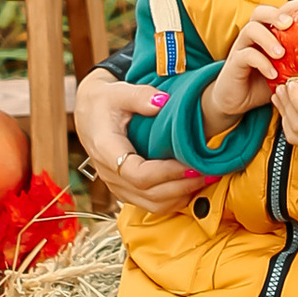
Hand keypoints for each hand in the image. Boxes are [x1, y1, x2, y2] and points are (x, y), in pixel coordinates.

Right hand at [72, 64, 202, 211]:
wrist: (89, 115)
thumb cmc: (104, 102)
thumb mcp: (118, 92)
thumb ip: (139, 96)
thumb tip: (162, 102)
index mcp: (107, 150)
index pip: (138, 174)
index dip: (167, 173)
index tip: (191, 164)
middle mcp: (110, 174)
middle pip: (149, 194)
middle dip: (182, 186)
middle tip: (208, 172)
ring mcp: (117, 186)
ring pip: (152, 204)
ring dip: (181, 196)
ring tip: (204, 179)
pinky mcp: (126, 190)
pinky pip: (151, 204)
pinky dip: (174, 199)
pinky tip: (190, 185)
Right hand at [202, 9, 297, 134]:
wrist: (236, 101)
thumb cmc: (264, 82)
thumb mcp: (288, 71)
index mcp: (270, 32)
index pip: (284, 10)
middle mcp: (255, 35)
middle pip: (261, 12)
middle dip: (277, 13)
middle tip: (290, 23)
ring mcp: (243, 47)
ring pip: (251, 29)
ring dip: (268, 38)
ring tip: (281, 53)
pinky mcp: (234, 63)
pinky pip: (245, 55)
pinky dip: (261, 62)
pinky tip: (273, 73)